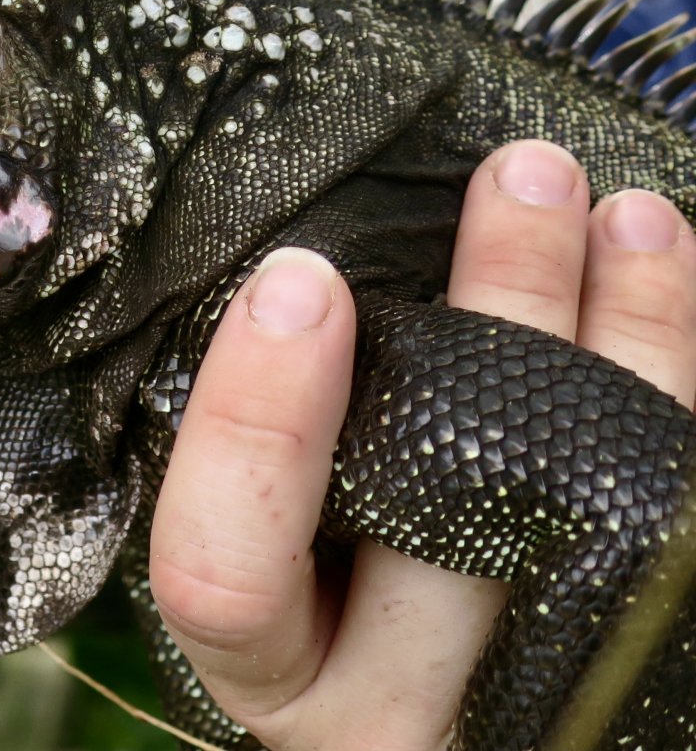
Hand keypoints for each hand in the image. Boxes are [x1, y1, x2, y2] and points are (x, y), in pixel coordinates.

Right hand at [147, 140, 695, 749]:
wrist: (451, 684)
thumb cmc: (312, 581)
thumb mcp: (260, 533)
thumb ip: (264, 445)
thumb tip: (292, 271)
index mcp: (275, 670)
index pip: (224, 574)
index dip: (254, 428)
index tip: (296, 280)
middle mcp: (393, 708)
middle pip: (444, 528)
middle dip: (496, 329)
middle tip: (519, 177)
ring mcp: (522, 699)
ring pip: (592, 524)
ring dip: (613, 333)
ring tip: (611, 197)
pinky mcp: (624, 669)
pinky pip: (673, 529)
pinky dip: (667, 367)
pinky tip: (651, 262)